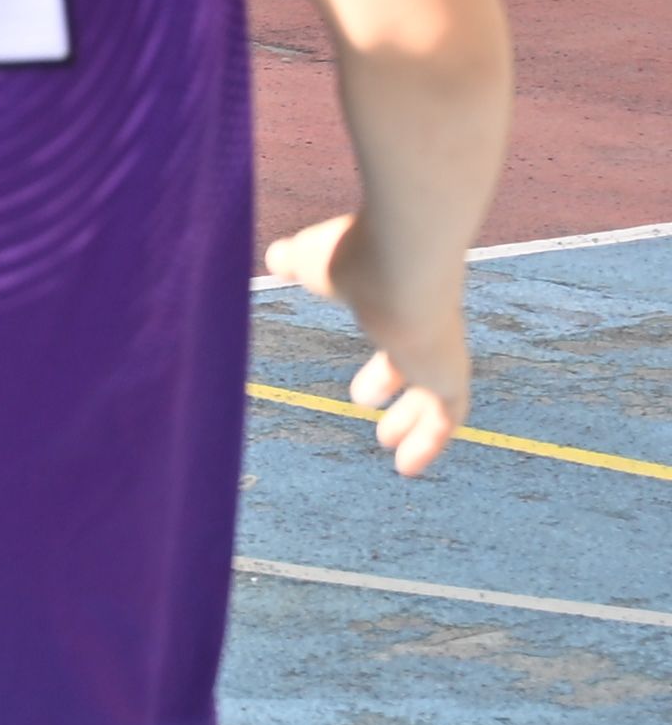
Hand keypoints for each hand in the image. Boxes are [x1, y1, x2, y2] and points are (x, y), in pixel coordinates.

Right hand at [267, 210, 468, 473]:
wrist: (398, 266)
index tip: (350, 350)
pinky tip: (406, 468)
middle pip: (412, 356)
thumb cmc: (353, 256)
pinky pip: (446, 419)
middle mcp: (427, 322)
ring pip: (434, 393)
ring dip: (411, 419)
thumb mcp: (312, 261)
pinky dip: (428, 442)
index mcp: (396, 292)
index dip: (362, 334)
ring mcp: (441, 351)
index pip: (387, 318)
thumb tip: (276, 257)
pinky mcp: (449, 378)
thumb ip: (297, 260)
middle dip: (389, 378)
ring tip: (385, 442)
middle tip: (363, 397)